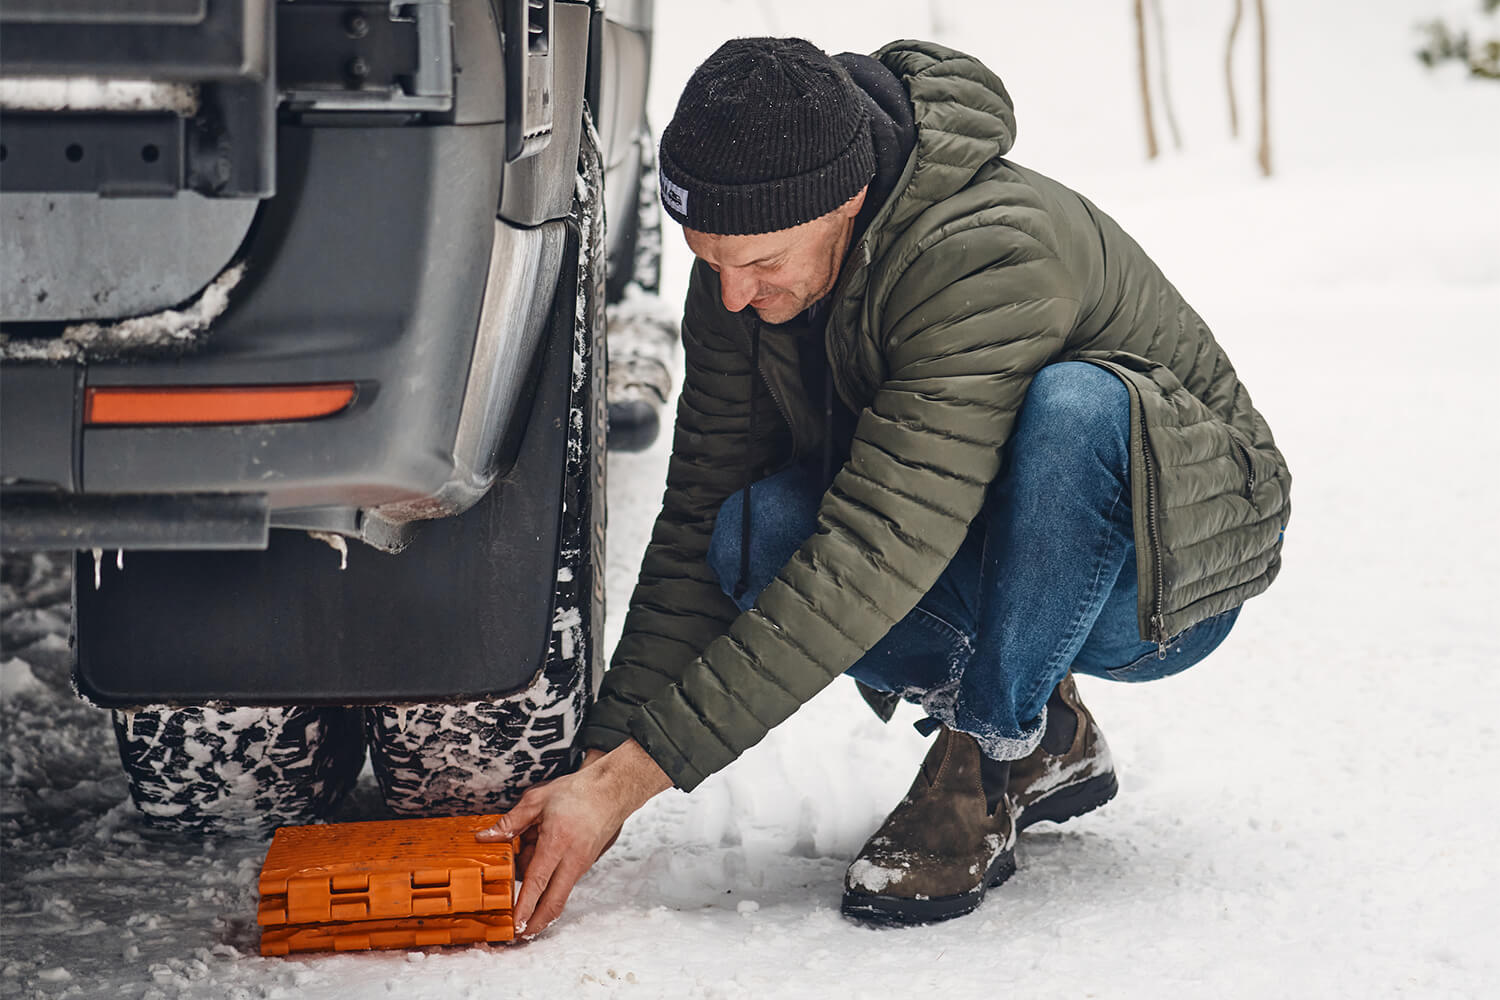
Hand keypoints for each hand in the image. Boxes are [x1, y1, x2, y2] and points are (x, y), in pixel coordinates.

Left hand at [475, 739, 669, 936]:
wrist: (611, 792)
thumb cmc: (575, 793)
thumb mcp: (537, 800)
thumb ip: (510, 822)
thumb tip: (485, 837)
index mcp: (557, 842)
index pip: (538, 881)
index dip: (525, 906)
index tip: (515, 924)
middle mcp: (571, 860)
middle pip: (554, 902)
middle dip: (536, 924)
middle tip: (518, 936)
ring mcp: (580, 865)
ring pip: (558, 894)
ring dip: (539, 899)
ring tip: (524, 874)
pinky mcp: (583, 866)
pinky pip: (563, 883)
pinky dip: (548, 883)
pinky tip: (537, 856)